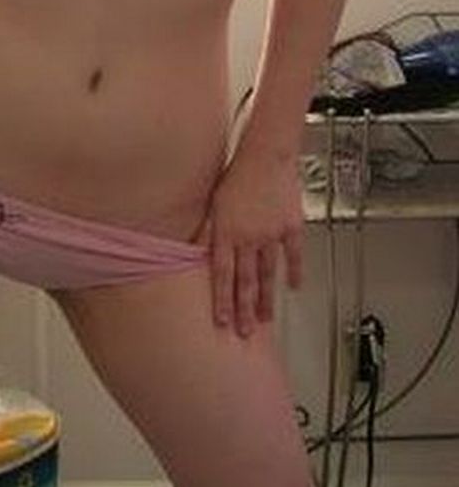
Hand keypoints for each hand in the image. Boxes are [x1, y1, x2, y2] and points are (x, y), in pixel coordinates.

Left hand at [195, 143, 303, 337]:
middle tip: (246, 333)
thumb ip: (205, 230)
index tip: (223, 321)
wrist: (266, 154)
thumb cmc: (236, 172)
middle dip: (245, 309)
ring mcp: (272, 235)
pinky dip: (295, 272)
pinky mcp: (291, 227)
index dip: (222, 300)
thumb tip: (191, 251)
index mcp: (226, 231)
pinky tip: (294, 287)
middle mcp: (248, 237)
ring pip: (269, 273)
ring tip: (266, 319)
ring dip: (267, 299)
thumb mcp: (212, 202)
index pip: (221, 274)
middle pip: (246, 281)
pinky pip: (294, 255)